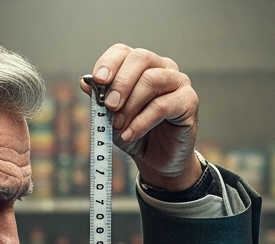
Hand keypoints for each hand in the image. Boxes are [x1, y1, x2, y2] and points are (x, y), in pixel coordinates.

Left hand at [81, 45, 202, 191]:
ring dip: (130, 105)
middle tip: (110, 106)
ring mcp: (178, 81)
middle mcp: (162, 67)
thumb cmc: (135, 133)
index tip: (98, 81)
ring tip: (118, 126)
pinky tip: (130, 134)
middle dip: (120, 83)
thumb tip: (85, 82)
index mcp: (141, 66)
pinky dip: (141, 122)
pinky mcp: (189, 100)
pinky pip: (162, 105)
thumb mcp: (111, 118)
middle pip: (140, 58)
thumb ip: (100, 99)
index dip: (109, 63)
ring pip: (151, 80)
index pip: (123, 52)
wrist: (157, 161)